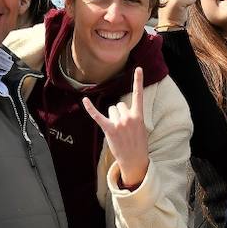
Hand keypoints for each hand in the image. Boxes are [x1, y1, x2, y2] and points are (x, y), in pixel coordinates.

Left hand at [83, 68, 149, 188]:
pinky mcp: (109, 129)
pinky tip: (84, 100)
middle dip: (120, 114)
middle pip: (119, 105)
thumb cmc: (138, 143)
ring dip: (113, 118)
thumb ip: (133, 115)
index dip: (138, 81)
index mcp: (139, 116)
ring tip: (118, 131)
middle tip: (124, 128)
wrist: (135, 159)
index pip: (138, 95)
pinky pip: (98, 116)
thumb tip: (119, 108)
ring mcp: (119, 123)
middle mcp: (129, 117)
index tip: (138, 68)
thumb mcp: (141, 128)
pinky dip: (90, 108)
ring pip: (111, 110)